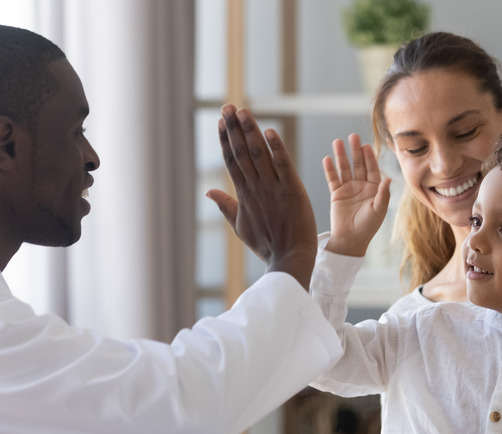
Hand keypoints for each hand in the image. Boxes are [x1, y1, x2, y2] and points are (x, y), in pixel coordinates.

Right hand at [206, 104, 317, 289]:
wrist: (289, 259)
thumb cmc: (267, 244)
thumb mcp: (240, 226)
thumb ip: (225, 206)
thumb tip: (208, 191)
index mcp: (244, 195)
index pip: (232, 161)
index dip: (225, 140)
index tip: (220, 122)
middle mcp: (255, 188)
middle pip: (242, 152)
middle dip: (233, 128)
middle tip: (227, 107)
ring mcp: (273, 188)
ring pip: (259, 154)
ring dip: (250, 131)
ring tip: (242, 111)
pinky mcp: (292, 190)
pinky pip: (283, 165)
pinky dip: (277, 148)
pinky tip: (270, 131)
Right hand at [322, 134, 390, 256]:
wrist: (350, 240)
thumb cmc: (367, 227)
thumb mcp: (378, 210)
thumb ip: (382, 194)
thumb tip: (388, 179)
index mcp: (374, 188)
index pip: (372, 169)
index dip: (369, 157)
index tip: (366, 146)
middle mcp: (361, 186)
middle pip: (358, 165)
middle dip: (355, 151)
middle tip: (353, 137)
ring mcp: (348, 189)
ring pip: (344, 168)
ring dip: (341, 156)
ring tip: (337, 142)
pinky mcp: (336, 194)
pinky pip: (332, 179)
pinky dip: (330, 169)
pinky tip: (327, 159)